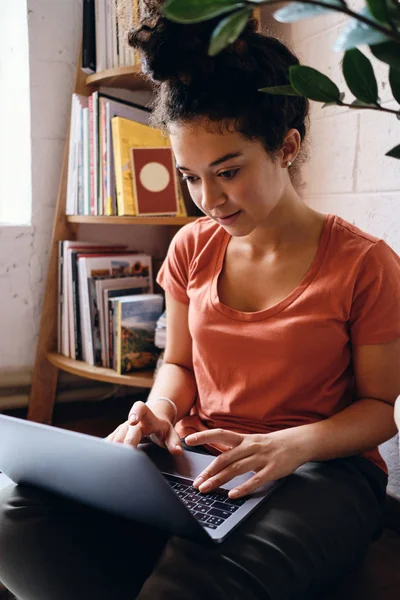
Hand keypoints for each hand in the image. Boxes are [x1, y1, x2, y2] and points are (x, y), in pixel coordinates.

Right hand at [106, 401, 182, 455]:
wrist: (153, 417)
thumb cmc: (161, 426)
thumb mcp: (171, 433)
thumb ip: (174, 442)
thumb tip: (177, 451)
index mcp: (147, 417)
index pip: (140, 409)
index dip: (135, 413)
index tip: (132, 421)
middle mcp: (133, 421)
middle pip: (126, 429)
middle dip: (125, 440)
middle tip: (126, 452)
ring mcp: (123, 427)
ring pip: (116, 436)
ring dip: (115, 447)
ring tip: (115, 459)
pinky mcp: (117, 434)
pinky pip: (110, 440)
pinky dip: (109, 449)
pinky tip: (106, 457)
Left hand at [185, 428, 308, 498]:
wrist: (297, 442)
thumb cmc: (270, 444)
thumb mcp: (251, 442)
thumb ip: (235, 450)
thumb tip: (215, 462)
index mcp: (244, 438)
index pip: (220, 434)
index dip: (204, 436)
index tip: (187, 440)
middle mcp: (250, 446)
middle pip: (224, 458)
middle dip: (208, 472)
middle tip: (196, 483)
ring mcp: (261, 458)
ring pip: (236, 469)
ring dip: (219, 480)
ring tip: (206, 489)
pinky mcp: (272, 469)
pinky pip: (255, 480)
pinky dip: (242, 488)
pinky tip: (232, 495)